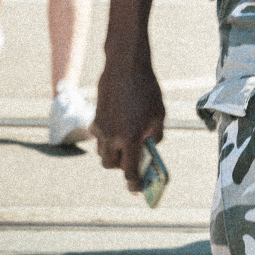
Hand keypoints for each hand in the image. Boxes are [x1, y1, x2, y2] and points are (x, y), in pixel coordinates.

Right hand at [93, 54, 165, 191]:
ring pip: (102, 152)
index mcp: (131, 138)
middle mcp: (112, 137)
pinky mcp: (95, 117)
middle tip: (133, 160)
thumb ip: (155, 135)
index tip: (136, 189)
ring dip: (113, 153)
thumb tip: (151, 147)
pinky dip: (107, 137)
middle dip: (121, 166)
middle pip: (112, 165)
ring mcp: (101, 127)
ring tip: (125, 142)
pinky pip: (99, 136)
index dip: (134, 183)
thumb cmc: (147, 88)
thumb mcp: (159, 113)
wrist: (125, 65)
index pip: (130, 171)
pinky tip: (118, 126)